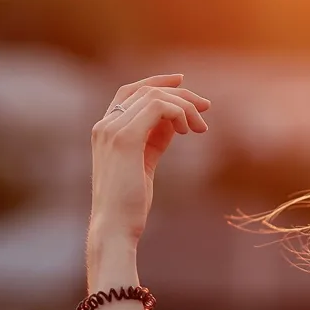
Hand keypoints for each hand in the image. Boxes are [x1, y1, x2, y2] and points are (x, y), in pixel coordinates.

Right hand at [89, 73, 210, 244]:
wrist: (115, 227)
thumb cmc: (129, 203)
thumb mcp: (145, 163)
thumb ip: (155, 139)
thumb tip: (175, 121)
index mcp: (105, 130)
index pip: (129, 92)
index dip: (156, 82)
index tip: (182, 82)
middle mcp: (105, 125)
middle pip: (145, 90)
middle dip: (180, 95)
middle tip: (205, 108)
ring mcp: (112, 129)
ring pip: (154, 96)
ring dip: (184, 106)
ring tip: (199, 128)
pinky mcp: (125, 137)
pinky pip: (157, 107)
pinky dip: (178, 112)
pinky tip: (188, 130)